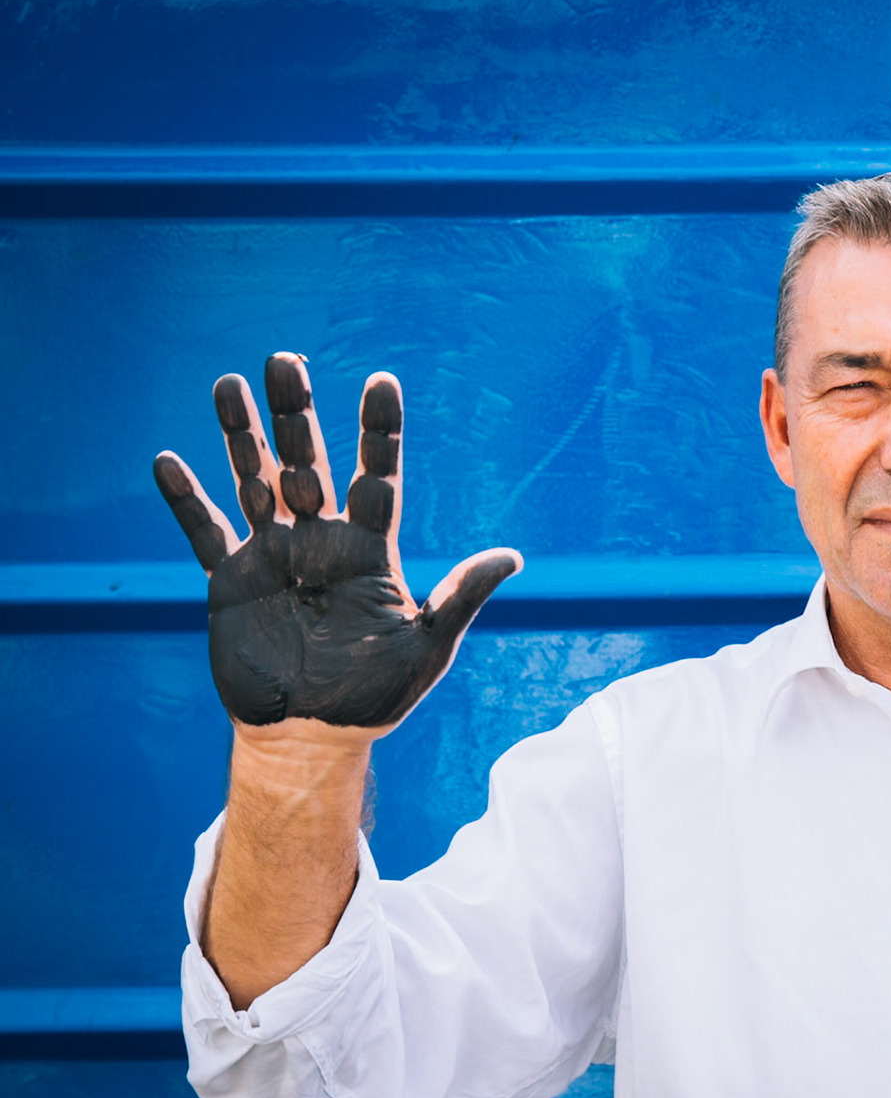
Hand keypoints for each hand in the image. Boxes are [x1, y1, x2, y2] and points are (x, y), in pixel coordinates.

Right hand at [153, 353, 520, 733]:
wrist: (314, 738)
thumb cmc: (377, 696)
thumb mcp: (427, 647)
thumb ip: (461, 597)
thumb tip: (514, 557)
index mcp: (368, 550)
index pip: (376, 476)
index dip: (378, 432)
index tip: (382, 382)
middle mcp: (319, 541)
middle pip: (307, 464)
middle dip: (297, 414)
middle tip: (286, 359)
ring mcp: (272, 557)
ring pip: (253, 482)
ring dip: (240, 436)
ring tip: (228, 383)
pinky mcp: (230, 583)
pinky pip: (205, 534)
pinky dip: (186, 501)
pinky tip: (168, 461)